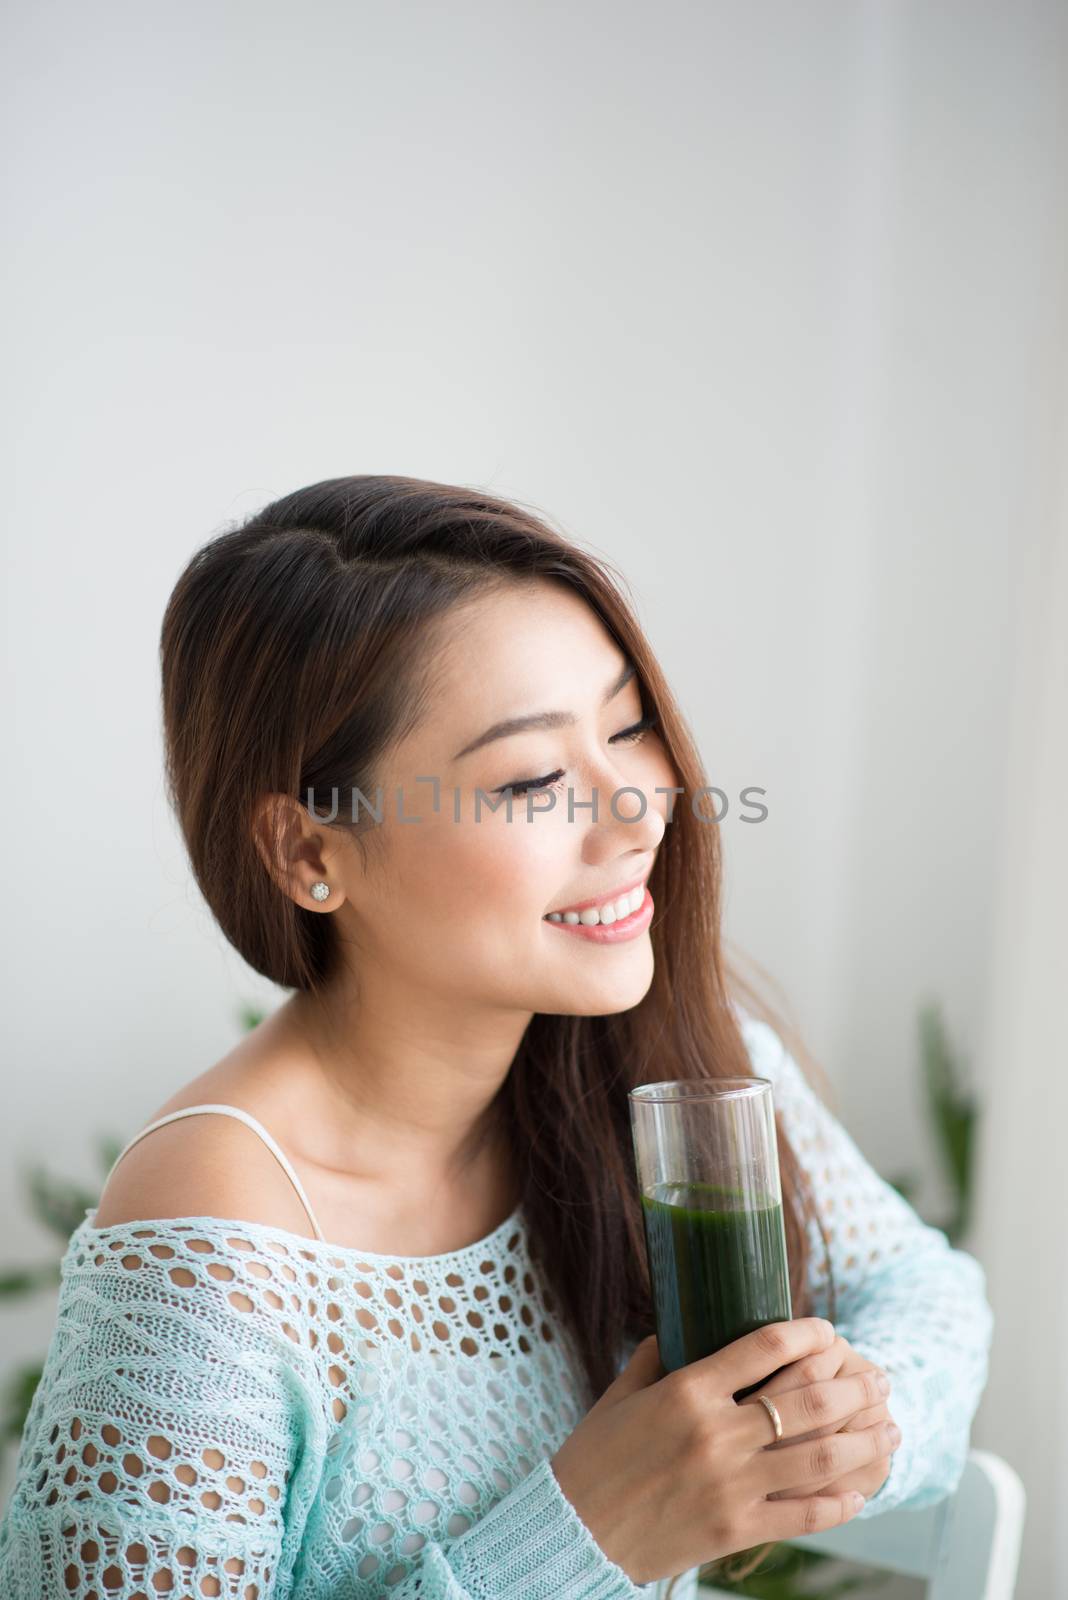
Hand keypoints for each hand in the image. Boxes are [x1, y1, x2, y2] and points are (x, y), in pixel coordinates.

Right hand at [550, 1318, 897, 1585]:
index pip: (766, 1347)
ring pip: (819, 1456)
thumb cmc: (592, 1458)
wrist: (573, 1532)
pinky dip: (839, 1502)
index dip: (807, 1332)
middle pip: (807, 1400)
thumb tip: (684, 1326)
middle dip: (853, 1386)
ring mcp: (731, 1484)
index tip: (828, 1330)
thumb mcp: (621, 1393)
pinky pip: (804, 1513)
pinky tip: (859, 1491)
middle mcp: (718, 1433)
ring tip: (888, 1429)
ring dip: (863, 1440)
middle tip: (879, 1379)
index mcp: (688, 1390)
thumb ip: (657, 1357)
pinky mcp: (736, 1529)